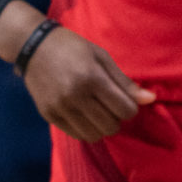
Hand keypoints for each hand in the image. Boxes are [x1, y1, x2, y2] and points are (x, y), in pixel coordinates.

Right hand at [16, 25, 153, 141]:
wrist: (32, 45)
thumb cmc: (71, 47)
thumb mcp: (101, 57)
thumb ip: (124, 81)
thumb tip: (150, 100)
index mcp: (92, 78)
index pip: (126, 110)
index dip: (130, 107)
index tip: (122, 98)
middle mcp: (75, 95)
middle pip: (112, 126)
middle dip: (116, 118)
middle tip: (108, 105)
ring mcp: (60, 107)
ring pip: (94, 135)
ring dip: (100, 126)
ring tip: (95, 111)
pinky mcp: (48, 114)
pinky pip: (76, 135)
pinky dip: (85, 128)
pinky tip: (82, 114)